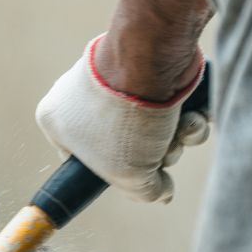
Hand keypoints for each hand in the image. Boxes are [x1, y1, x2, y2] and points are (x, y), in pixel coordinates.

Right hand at [35, 33, 206, 202]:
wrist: (152, 59)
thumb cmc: (123, 117)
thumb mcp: (126, 174)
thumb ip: (141, 192)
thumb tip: (161, 192)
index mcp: (56, 119)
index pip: (81, 161)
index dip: (111, 173)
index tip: (131, 176)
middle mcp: (82, 98)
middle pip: (125, 146)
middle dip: (154, 156)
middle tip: (161, 151)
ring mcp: (117, 81)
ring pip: (153, 129)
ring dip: (176, 139)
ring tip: (182, 130)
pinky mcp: (150, 69)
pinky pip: (169, 106)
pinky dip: (187, 116)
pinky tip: (195, 115)